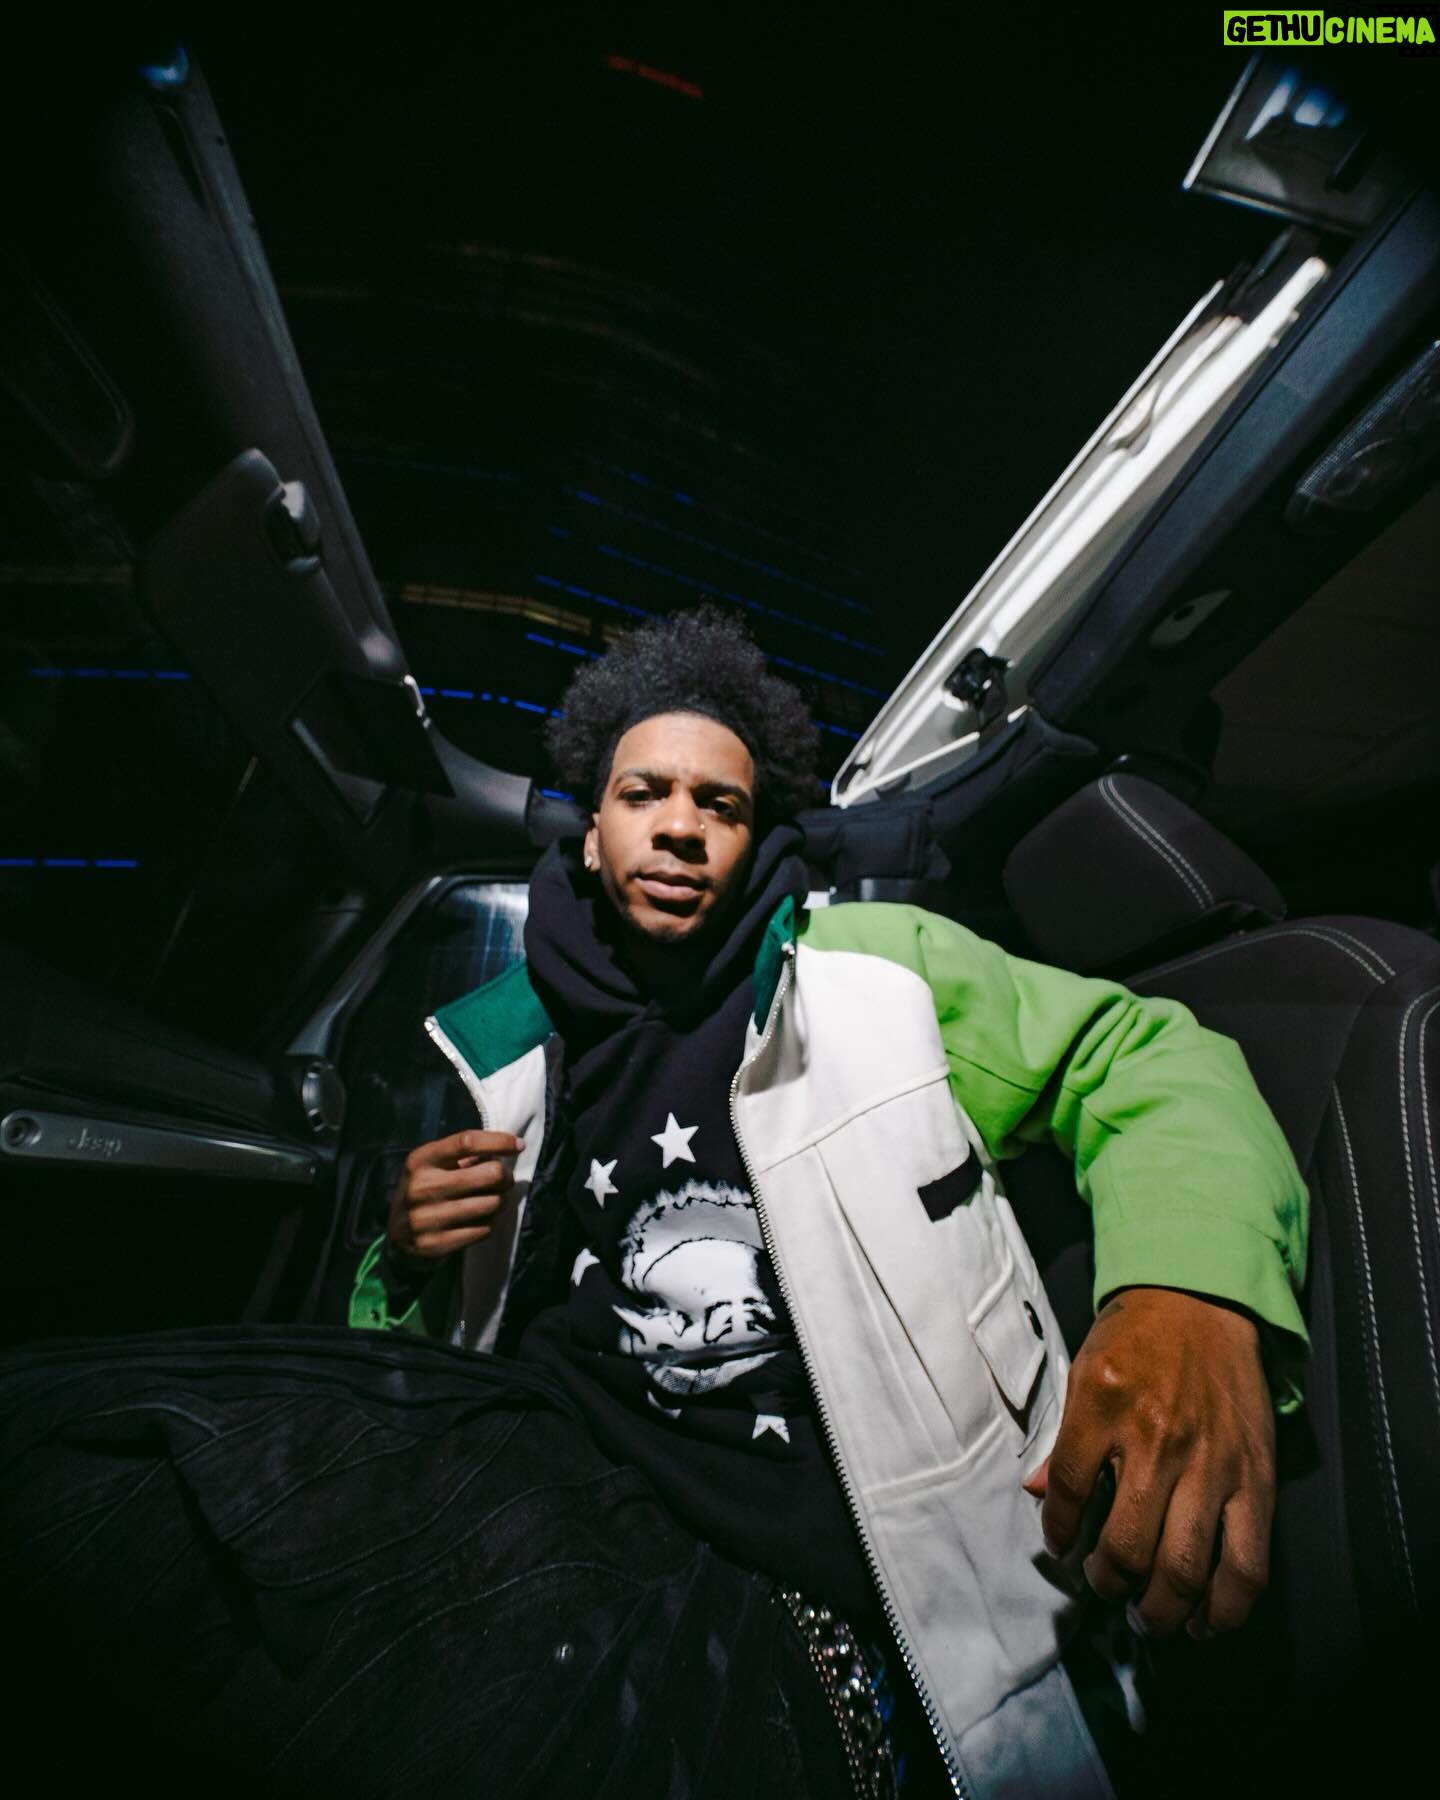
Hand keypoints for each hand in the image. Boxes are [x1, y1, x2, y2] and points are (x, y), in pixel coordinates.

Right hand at [386, 1129, 524, 1269]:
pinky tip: (480, 1220)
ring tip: (491, 1200)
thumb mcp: (433, 1166)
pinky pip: (484, 1229)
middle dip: (505, 1176)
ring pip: (492, 1203)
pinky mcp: (436, 1244)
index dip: (498, 1141)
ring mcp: (427, 1218)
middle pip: (489, 1174)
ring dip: (500, 1201)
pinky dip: (489, 1223)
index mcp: (421, 1160)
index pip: (466, 1142)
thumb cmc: (425, 1190)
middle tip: (503, 1180)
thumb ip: (465, 1156)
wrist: (397, 1236)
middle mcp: (422, 1187)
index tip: (518, 1145)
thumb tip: (508, 1147)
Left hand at [1022, 1286, 1274, 1637]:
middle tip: (1105, 1589)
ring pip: (1185, 1569)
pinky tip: (1205, 1620)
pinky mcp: (1256, 1479)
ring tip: (1148, 1616)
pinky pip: (1247, 1563)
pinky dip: (1226, 1607)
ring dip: (1161, 1610)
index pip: (1068, 1494)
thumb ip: (1063, 1440)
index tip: (1062, 1549)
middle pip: (1126, 1548)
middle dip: (1109, 1585)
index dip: (1059, 1535)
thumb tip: (1038, 1495)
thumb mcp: (1083, 1373)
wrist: (1200, 1300)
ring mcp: (1211, 1463)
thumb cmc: (1135, 1337)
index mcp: (1102, 1407)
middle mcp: (1156, 1440)